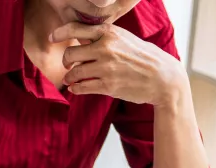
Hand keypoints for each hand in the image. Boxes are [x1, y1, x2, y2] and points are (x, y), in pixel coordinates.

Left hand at [53, 22, 187, 105]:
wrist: (163, 78)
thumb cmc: (144, 58)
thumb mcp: (125, 39)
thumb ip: (104, 38)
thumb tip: (80, 39)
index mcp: (110, 33)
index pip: (76, 29)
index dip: (60, 33)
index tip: (52, 38)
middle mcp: (106, 48)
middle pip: (70, 53)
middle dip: (66, 61)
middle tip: (68, 66)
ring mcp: (106, 68)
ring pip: (73, 73)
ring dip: (69, 77)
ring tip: (71, 79)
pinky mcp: (108, 86)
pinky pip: (81, 87)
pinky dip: (75, 89)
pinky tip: (76, 88)